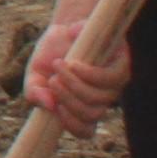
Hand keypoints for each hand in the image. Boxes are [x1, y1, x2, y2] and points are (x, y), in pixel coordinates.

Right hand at [27, 10, 129, 134]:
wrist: (65, 26)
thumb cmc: (51, 54)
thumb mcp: (35, 74)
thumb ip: (34, 92)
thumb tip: (48, 105)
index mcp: (82, 107)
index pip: (85, 131)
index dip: (72, 125)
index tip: (54, 107)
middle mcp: (101, 100)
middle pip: (91, 114)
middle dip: (68, 99)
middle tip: (53, 80)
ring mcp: (114, 85)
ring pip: (99, 99)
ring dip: (74, 84)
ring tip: (59, 66)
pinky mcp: (122, 66)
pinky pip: (109, 79)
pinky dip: (88, 74)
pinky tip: (74, 63)